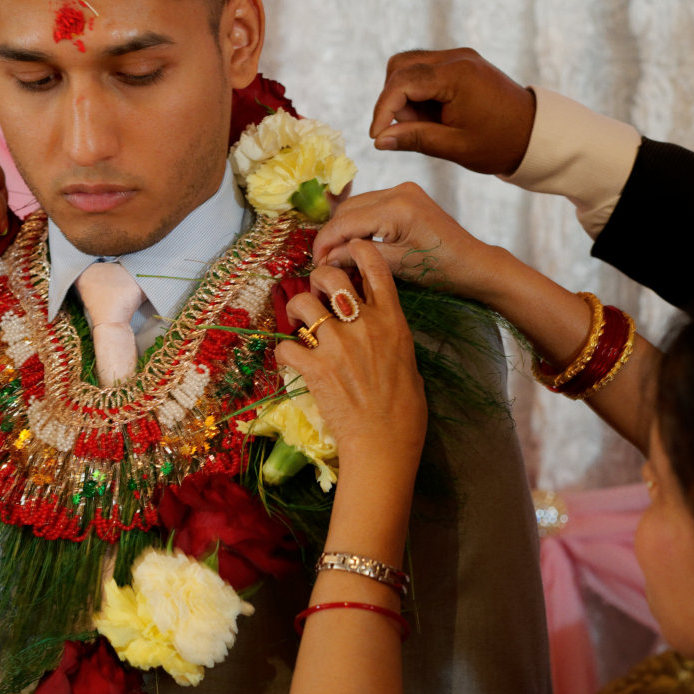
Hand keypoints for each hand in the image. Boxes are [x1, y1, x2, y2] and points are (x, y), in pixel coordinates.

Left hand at [273, 242, 426, 469]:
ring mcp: (337, 345)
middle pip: (330, 275)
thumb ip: (391, 337)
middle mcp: (364, 324)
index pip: (374, 265)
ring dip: (296, 311)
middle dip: (317, 279)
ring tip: (300, 326)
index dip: (356, 250)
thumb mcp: (409, 363)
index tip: (345, 255)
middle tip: (316, 296)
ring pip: (301, 303)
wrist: (385, 443)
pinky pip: (285, 346)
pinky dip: (284, 353)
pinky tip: (292, 362)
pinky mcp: (314, 368)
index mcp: (392, 320)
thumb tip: (379, 331)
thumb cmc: (405, 411)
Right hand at [313, 182, 504, 303]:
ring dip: (344, 229)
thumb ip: (358, 256)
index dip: (325, 243)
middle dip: (332, 235)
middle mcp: (398, 190)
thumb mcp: (396, 266)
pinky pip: (372, 206)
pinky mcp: (407, 195)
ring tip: (337, 256)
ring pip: (357, 206)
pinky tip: (356, 244)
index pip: (346, 221)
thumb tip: (326, 258)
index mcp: (397, 207)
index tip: (314, 263)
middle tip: (323, 262)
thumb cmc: (441, 269)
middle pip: (347, 209)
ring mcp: (404, 189)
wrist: (473, 263)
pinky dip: (360, 223)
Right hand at [370, 48, 535, 174]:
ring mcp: (460, 57)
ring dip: (404, 94)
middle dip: (393, 99)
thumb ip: (415, 139)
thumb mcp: (455, 147)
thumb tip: (379, 140)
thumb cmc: (499, 143)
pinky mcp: (461, 62)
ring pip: (409, 65)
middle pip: (400, 66)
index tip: (376, 136)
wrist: (535, 133)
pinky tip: (432, 115)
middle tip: (407, 129)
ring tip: (422, 124)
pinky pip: (425, 70)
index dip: (383, 109)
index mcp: (457, 75)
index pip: (402, 82)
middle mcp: (457, 57)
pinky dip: (418, 92)